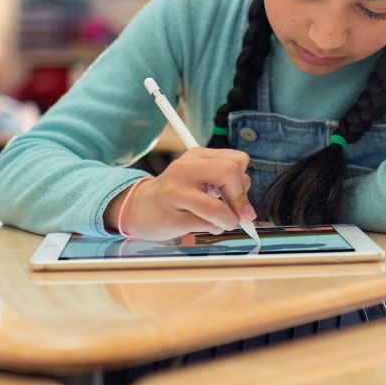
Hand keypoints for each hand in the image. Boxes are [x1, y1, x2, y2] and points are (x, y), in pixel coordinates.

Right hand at [104, 148, 254, 239]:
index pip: (237, 160)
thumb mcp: (200, 178)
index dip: (244, 182)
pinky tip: (203, 226)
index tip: (240, 198)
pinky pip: (207, 225)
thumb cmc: (176, 194)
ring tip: (219, 223)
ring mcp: (176, 192)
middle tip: (238, 214)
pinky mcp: (172, 216)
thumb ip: (225, 184)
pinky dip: (213, 229)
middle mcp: (185, 168)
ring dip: (228, 221)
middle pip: (230, 172)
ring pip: (220, 207)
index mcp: (196, 155)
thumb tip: (248, 209)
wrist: (138, 208)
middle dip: (240, 199)